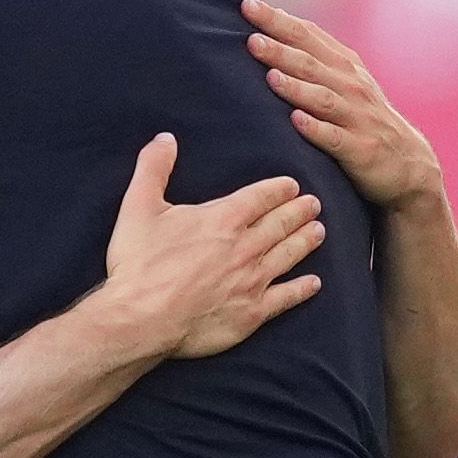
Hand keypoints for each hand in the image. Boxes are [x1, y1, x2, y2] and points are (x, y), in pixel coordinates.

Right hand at [94, 133, 323, 362]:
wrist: (142, 318)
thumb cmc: (139, 263)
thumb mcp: (138, 206)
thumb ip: (154, 168)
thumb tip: (164, 139)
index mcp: (222, 220)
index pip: (260, 198)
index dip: (278, 190)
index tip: (293, 185)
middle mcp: (244, 248)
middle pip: (280, 224)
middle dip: (299, 212)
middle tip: (314, 205)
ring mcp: (251, 281)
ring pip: (288, 256)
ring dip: (305, 242)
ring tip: (319, 231)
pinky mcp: (251, 313)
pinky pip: (285, 298)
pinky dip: (302, 289)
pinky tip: (314, 283)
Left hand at [246, 0, 441, 213]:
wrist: (408, 162)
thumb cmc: (364, 118)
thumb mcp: (346, 81)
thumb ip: (315, 56)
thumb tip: (275, 25)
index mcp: (343, 66)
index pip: (307, 36)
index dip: (279, 20)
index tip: (248, 5)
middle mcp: (350, 86)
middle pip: (311, 64)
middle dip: (281, 50)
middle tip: (251, 40)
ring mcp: (356, 118)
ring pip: (323, 98)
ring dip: (297, 87)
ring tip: (271, 77)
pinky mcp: (360, 149)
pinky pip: (335, 138)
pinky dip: (316, 128)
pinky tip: (297, 121)